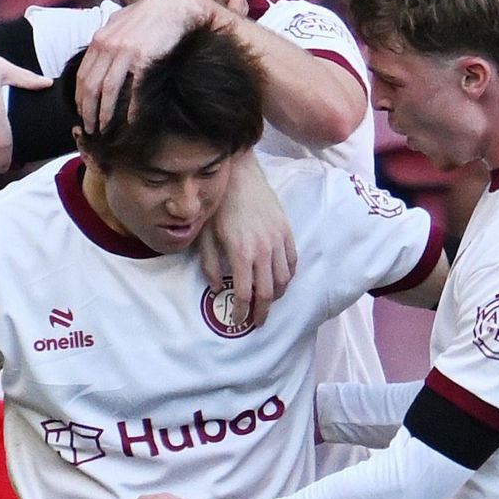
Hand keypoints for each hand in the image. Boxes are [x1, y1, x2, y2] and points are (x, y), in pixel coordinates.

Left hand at [76, 0, 215, 131]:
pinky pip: (133, 88)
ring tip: (104, 127)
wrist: (175, 6)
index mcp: (100, 39)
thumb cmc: (149, 14)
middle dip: (88, 111)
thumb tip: (97, 50)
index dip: (80, 98)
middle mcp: (108, 46)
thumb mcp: (120, 21)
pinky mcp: (144, 58)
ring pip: (108, 90)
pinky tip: (130, 120)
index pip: (82, 75)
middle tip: (90, 128)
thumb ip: (107, 37)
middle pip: (91, 86)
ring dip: (105, 113)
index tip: (81, 113)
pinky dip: (131, 107)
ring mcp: (125, 52)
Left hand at [197, 159, 294, 329]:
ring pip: (284, 279)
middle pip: (268, 291)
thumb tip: (217, 288)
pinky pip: (293, 260)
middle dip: (263, 311)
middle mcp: (263, 250)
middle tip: (258, 321)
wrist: (239, 176)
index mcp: (240, 253)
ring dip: (277, 295)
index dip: (242, 312)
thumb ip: (211, 265)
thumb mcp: (206, 236)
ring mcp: (277, 240)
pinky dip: (289, 276)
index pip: (245, 293)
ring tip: (268, 302)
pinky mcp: (286, 230)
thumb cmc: (218, 206)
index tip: (239, 320)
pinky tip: (281, 280)